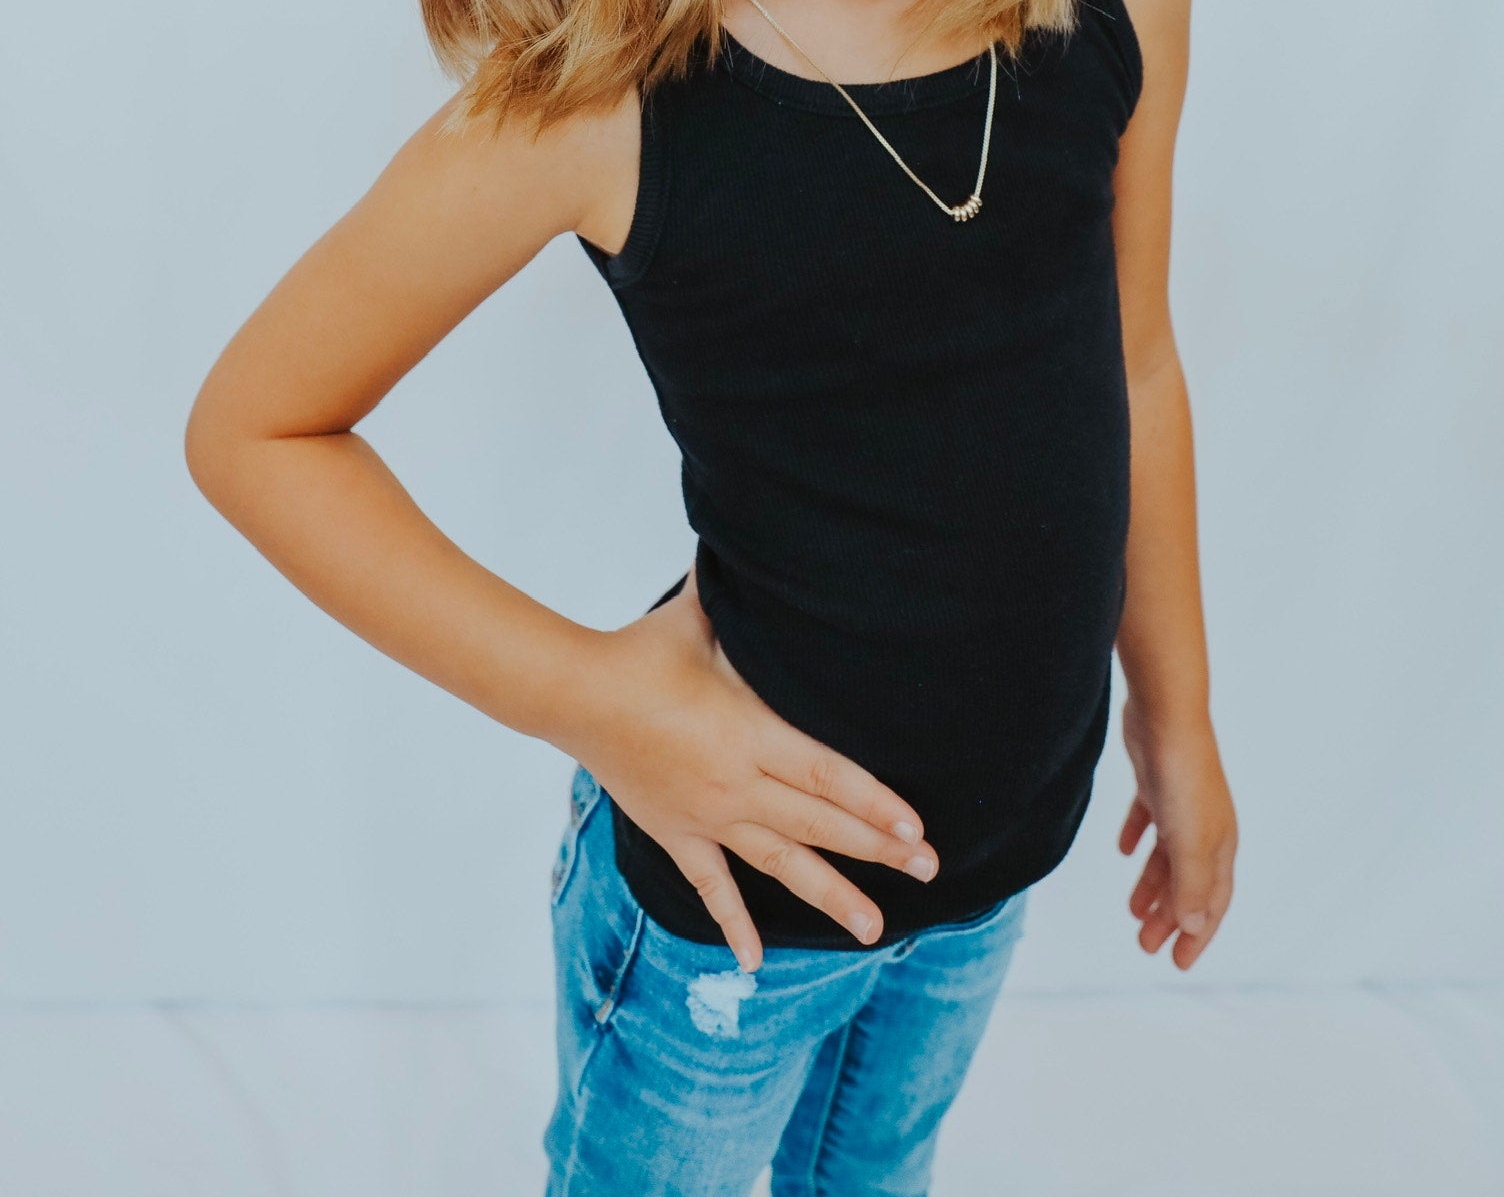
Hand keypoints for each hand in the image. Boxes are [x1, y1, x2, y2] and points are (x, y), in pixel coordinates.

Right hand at [558, 565, 937, 970]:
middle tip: (927, 872)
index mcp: (747, 731)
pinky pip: (711, 887)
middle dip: (877, 849)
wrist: (576, 694)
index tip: (915, 828)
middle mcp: (735, 782)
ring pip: (779, 864)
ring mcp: (707, 815)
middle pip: (818, 824)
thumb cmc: (643, 649)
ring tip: (872, 930)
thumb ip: (740, 596)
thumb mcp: (699, 617)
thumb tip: (764, 541)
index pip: (826, 775)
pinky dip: (734, 924)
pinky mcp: (677, 833)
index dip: (874, 803)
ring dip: (829, 896)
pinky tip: (755, 962)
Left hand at [1117, 696, 1237, 968]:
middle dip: (1169, 918)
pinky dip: (1135, 836)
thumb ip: (1190, 886)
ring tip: (1132, 912)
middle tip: (1145, 947)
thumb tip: (1191, 929)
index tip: (1177, 964)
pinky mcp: (1155, 780)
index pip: (1212, 903)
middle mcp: (1205, 826)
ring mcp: (1180, 803)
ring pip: (1167, 857)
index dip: (1197, 935)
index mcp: (1220, 845)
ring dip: (1151, 886)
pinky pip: (1147, 818)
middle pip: (1188, 884)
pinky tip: (1121, 850)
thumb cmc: (1183, 777)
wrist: (1165, 712)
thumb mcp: (1188, 840)